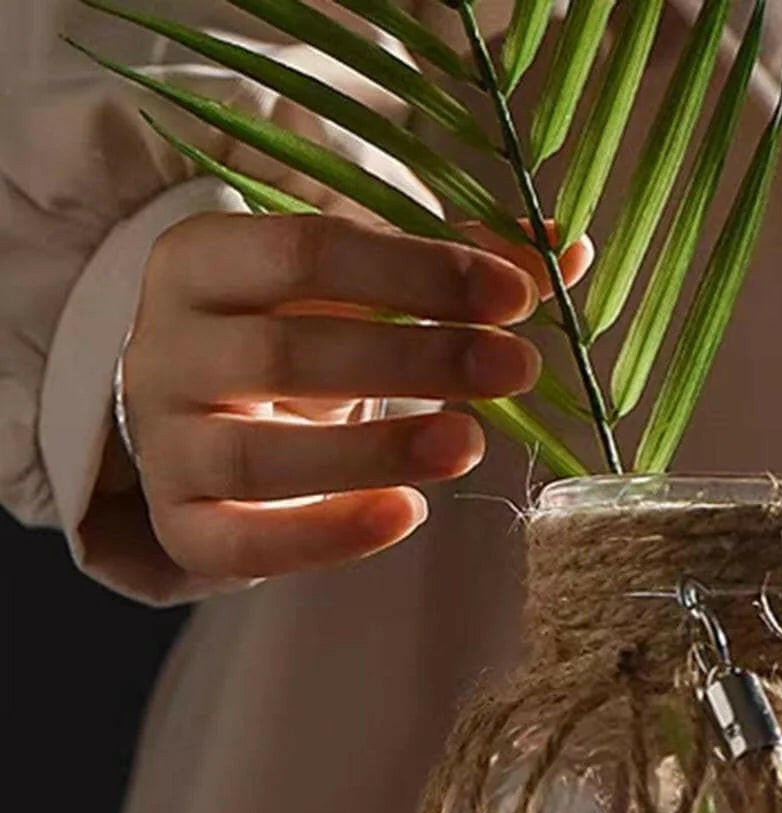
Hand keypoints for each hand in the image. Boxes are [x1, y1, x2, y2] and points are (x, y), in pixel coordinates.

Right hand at [121, 212, 590, 580]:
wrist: (198, 425)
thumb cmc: (293, 339)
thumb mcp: (355, 290)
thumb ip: (448, 270)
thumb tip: (565, 250)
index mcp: (202, 259)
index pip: (305, 250)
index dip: (416, 272)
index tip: (513, 298)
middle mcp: (165, 348)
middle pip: (289, 352)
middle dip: (416, 361)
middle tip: (516, 370)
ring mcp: (166, 444)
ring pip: (260, 456)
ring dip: (375, 451)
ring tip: (471, 445)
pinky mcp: (182, 527)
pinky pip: (249, 542)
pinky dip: (331, 534)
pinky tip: (409, 514)